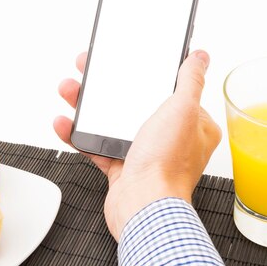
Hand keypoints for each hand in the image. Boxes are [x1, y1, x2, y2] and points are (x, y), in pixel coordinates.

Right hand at [54, 50, 221, 241]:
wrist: (143, 207)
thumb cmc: (167, 164)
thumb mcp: (182, 110)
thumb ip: (191, 81)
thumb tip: (200, 58)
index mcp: (193, 126)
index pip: (173, 91)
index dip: (150, 73)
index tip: (130, 60)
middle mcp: (170, 139)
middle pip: (136, 103)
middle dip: (110, 87)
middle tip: (91, 70)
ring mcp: (145, 154)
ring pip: (113, 122)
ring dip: (89, 106)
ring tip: (70, 90)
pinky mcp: (122, 168)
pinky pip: (98, 146)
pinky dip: (79, 134)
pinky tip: (65, 122)